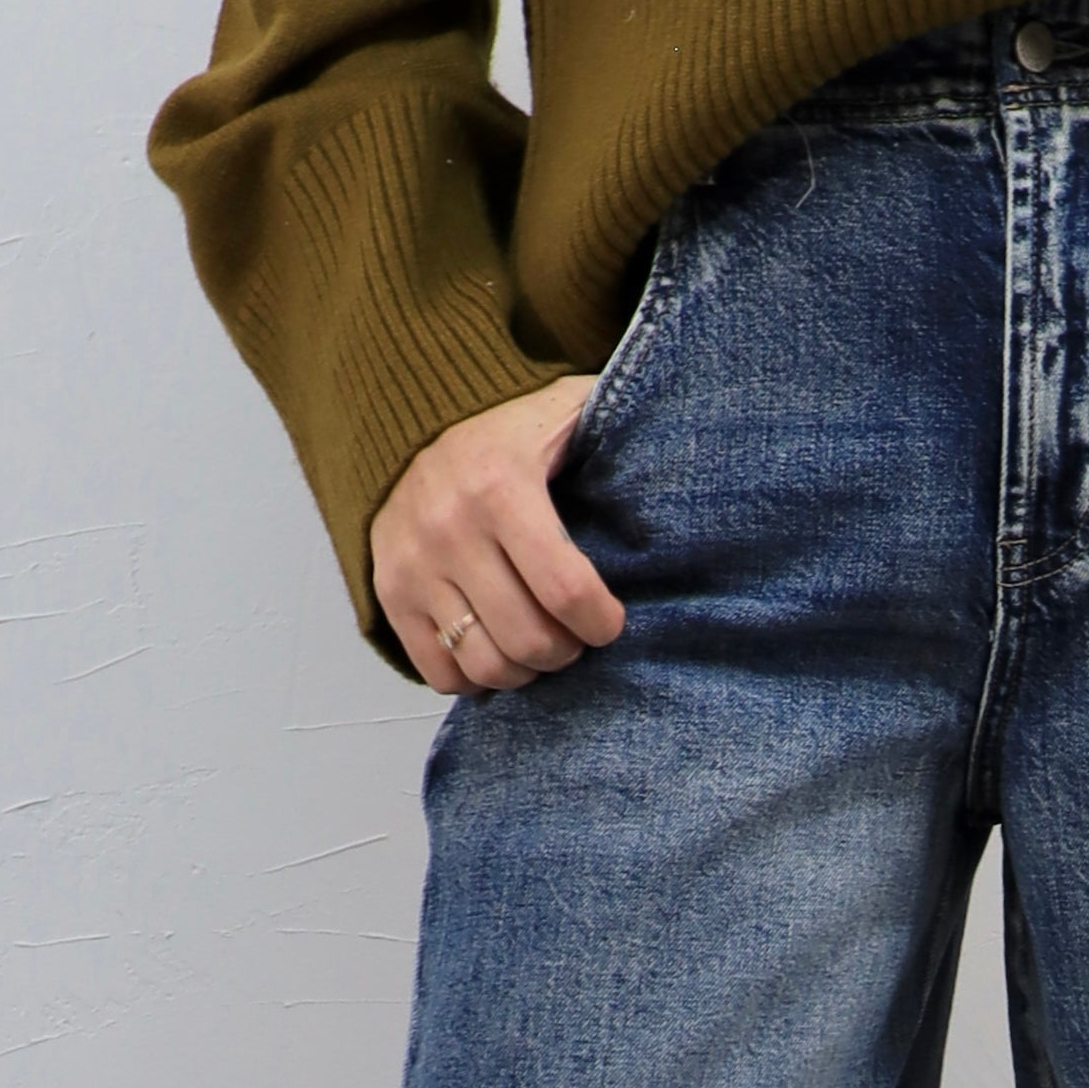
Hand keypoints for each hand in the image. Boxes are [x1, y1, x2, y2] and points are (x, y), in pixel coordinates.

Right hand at [373, 374, 622, 691]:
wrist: (406, 419)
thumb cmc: (505, 428)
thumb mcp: (565, 410)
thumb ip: (619, 422)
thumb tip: (698, 451)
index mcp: (501, 484)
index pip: (566, 590)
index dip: (601, 622)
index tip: (611, 621)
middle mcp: (450, 528)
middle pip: (528, 639)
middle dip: (567, 653)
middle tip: (577, 638)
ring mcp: (414, 564)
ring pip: (485, 664)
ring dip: (526, 671)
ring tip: (540, 647)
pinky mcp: (390, 591)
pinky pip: (438, 671)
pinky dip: (475, 677)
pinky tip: (496, 651)